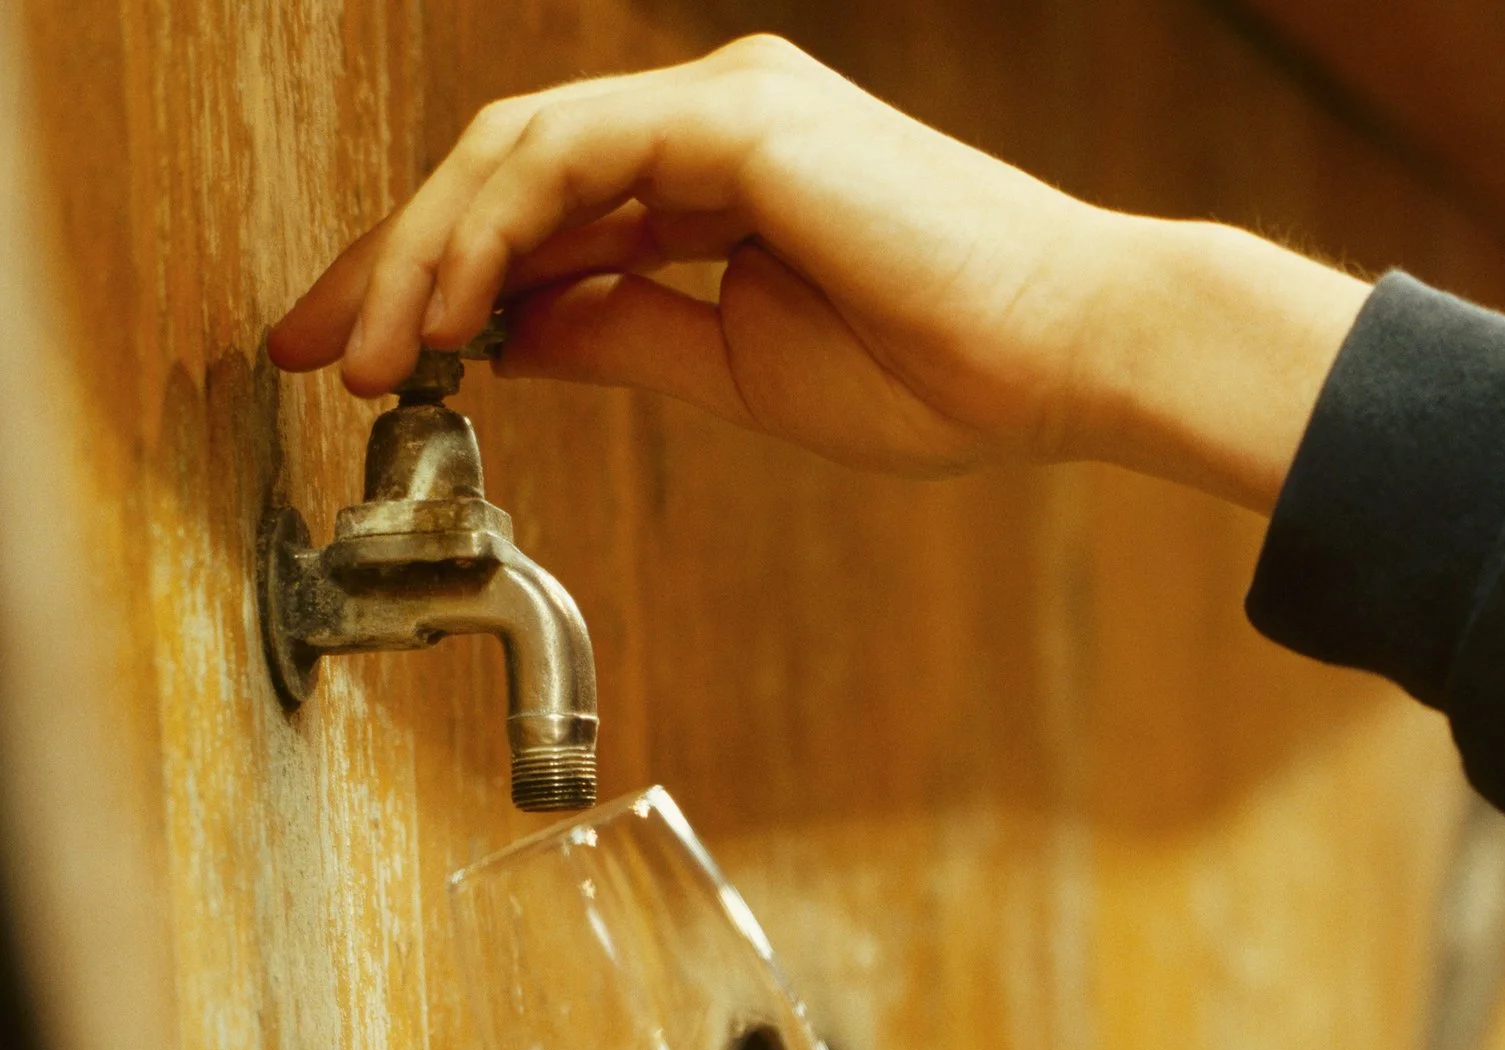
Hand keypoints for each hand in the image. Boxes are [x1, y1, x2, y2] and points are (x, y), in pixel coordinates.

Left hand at [267, 36, 1363, 509]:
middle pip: (504, 170)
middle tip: (316, 346)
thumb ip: (624, 337)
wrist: (1070, 357)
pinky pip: (569, 157)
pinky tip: (448, 308)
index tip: (364, 354)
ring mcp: (723, 104)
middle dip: (393, 259)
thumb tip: (509, 338)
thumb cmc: (950, 373)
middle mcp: (711, 118)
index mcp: (721, 177)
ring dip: (423, 254)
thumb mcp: (742, 371)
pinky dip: (492, 230)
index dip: (437, 281)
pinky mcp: (738, 118)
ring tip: (369, 350)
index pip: (542, 215)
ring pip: (516, 152)